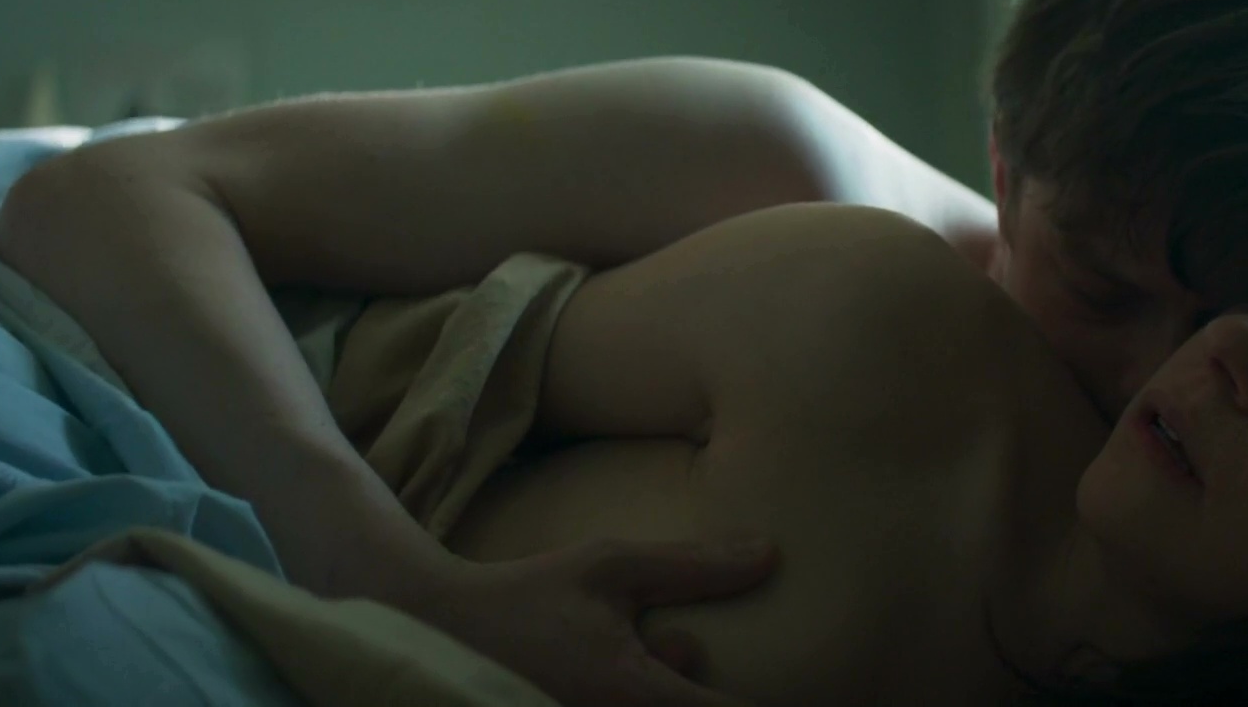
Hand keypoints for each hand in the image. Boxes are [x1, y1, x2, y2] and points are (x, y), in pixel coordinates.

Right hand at [410, 538, 777, 706]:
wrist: (445, 634)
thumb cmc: (532, 596)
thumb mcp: (611, 565)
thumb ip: (693, 565)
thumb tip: (770, 554)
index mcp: (632, 693)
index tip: (803, 691)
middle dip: (700, 688)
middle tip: (669, 642)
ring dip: (665, 688)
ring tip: (611, 654)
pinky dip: (641, 691)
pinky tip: (600, 666)